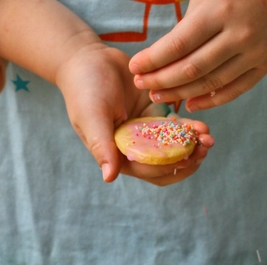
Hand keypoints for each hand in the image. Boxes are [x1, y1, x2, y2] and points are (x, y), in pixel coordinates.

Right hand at [55, 43, 212, 185]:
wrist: (88, 60)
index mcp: (114, 152)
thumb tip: (109, 178)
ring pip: (171, 147)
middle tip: (203, 149)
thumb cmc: (84, 90)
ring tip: (207, 137)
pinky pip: (175, 126)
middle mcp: (130, 145)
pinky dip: (188, 128)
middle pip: (162, 165)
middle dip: (185, 161)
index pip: (144, 169)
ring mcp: (143, 130)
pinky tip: (201, 125)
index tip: (187, 157)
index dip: (167, 167)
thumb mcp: (91, 118)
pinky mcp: (153, 113)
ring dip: (191, 146)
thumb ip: (101, 146)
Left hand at [129, 0, 266, 111]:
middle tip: (141, 83)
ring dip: (178, 94)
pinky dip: (209, 102)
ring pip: (209, 83)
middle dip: (159, 80)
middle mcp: (240, 34)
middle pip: (191, 69)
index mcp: (222, 12)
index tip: (134, 66)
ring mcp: (256, 51)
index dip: (151, 60)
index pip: (177, 46)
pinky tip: (189, 104)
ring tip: (156, 94)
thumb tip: (155, 58)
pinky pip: (234, 91)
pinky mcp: (265, 64)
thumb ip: (184, 27)